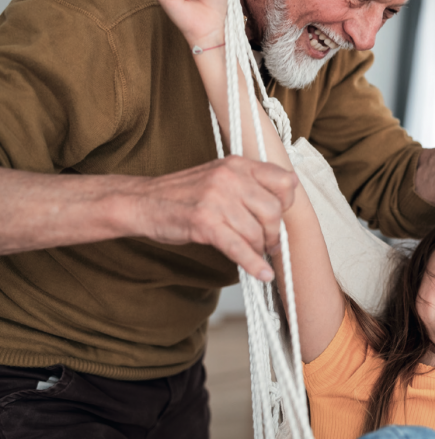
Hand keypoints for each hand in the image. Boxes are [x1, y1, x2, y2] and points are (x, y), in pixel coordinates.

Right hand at [129, 156, 298, 280]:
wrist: (141, 202)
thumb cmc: (184, 194)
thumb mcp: (220, 176)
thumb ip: (251, 183)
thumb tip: (287, 195)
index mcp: (237, 164)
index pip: (284, 181)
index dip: (286, 204)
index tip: (279, 217)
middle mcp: (230, 177)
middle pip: (273, 211)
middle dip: (273, 233)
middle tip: (268, 244)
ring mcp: (216, 199)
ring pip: (256, 232)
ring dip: (258, 249)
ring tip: (254, 254)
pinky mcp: (204, 222)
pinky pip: (238, 247)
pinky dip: (252, 264)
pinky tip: (261, 274)